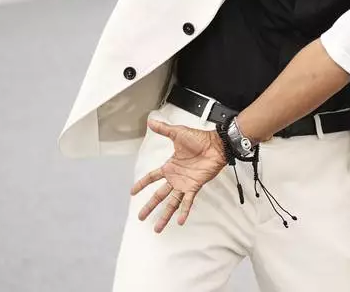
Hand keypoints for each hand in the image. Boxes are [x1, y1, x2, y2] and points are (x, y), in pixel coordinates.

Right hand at [130, 117, 227, 232]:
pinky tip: (179, 221)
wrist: (216, 145)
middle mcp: (175, 178)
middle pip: (158, 195)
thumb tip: (150, 121)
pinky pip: (188, 201)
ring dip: (164, 215)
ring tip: (157, 228)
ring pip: (171, 203)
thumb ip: (164, 129)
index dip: (142, 184)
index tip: (132, 192)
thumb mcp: (178, 133)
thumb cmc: (199, 139)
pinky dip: (184, 211)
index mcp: (169, 166)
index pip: (151, 177)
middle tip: (140, 217)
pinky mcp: (194, 186)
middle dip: (149, 206)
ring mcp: (184, 184)